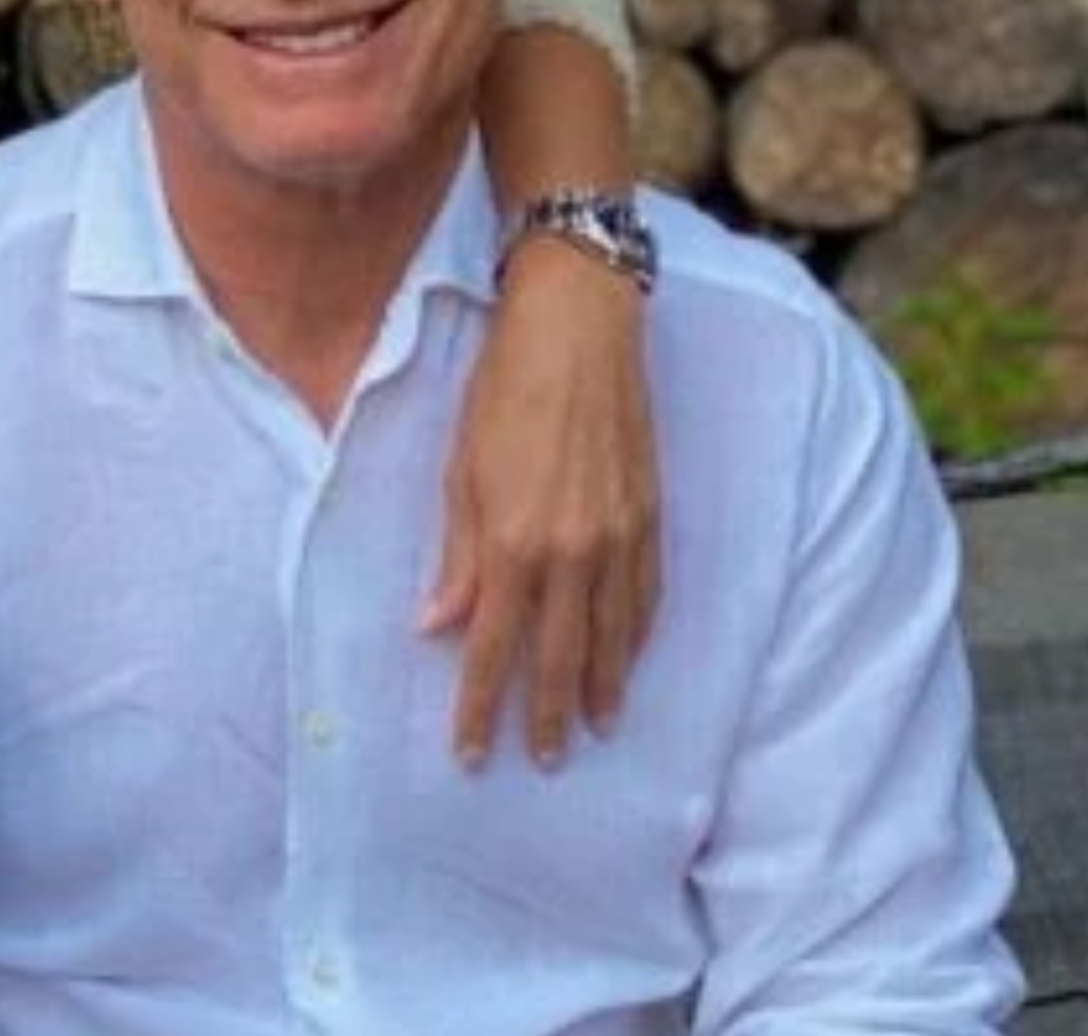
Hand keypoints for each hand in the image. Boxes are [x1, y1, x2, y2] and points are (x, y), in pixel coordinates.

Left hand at [422, 235, 659, 770]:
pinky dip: (638, 636)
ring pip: (614, 637)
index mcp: (512, 542)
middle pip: (561, 658)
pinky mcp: (651, 515)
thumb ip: (456, 555)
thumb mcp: (458, 469)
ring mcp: (620, 536)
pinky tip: (631, 657)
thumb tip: (437, 624)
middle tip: (546, 762)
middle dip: (549, 717)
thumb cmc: (502, 387)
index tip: (470, 753)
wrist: (579, 326)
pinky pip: (647, 596)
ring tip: (597, 729)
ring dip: (604, 688)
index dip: (480, 706)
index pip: (491, 648)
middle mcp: (572, 551)